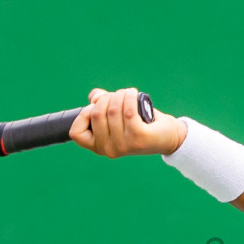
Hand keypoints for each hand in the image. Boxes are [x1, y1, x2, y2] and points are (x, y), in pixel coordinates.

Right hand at [69, 86, 185, 157]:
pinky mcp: (138, 137)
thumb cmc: (139, 124)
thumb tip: (95, 97)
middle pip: (96, 113)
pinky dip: (130, 97)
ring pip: (112, 109)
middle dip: (107, 98)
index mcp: (99, 147)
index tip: (97, 107)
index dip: (84, 114)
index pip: (76, 132)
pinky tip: (133, 94)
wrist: (168, 137)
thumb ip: (100, 105)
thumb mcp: (116, 115)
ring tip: (128, 94)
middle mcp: (108, 150)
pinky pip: (127, 110)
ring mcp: (123, 145)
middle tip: (119, 96)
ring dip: (120, 95)